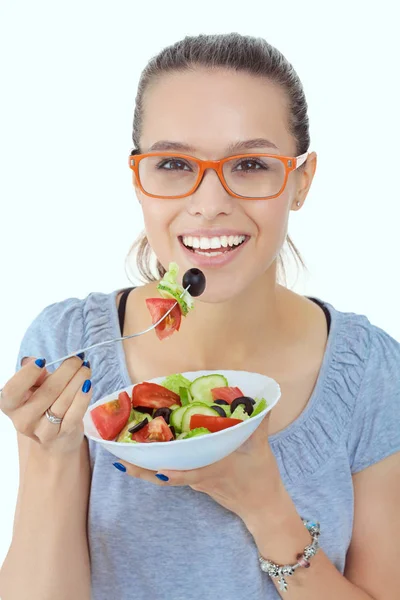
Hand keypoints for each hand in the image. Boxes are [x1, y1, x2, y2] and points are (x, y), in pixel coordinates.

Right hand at [0, 355, 91, 453]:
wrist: (54, 433)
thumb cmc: (43, 402)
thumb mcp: (35, 387)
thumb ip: (34, 374)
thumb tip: (34, 361)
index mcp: (11, 405)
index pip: (13, 391)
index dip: (26, 375)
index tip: (43, 361)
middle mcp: (23, 420)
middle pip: (47, 392)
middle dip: (66, 371)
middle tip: (77, 359)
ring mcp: (42, 431)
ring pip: (63, 403)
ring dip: (78, 381)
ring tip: (86, 368)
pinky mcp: (62, 435)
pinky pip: (74, 415)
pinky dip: (83, 398)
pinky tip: (88, 385)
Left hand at [116, 412, 284, 524]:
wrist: (262, 507)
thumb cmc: (260, 478)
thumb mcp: (261, 448)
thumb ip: (259, 421)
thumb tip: (258, 399)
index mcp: (213, 468)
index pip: (188, 473)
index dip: (170, 472)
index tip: (153, 467)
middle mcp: (199, 476)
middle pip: (166, 474)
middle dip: (141, 468)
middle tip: (118, 457)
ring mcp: (196, 480)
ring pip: (166, 475)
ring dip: (144, 468)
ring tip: (121, 459)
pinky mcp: (196, 482)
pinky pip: (174, 473)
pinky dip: (159, 466)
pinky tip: (147, 456)